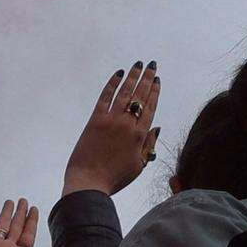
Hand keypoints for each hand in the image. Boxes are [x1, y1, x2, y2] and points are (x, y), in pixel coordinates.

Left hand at [61, 60, 160, 196]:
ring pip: (125, 92)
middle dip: (147, 78)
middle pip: (140, 96)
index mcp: (139, 136)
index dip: (155, 91)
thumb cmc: (114, 178)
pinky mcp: (95, 120)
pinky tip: (118, 74)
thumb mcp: (138, 166)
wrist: (89, 183)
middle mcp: (127, 124)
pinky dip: (112, 84)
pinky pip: (105, 97)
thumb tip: (157, 128)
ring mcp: (111, 121)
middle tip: (151, 64)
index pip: (150, 107)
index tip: (157, 79)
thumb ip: (148, 146)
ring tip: (137, 64)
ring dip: (132, 76)